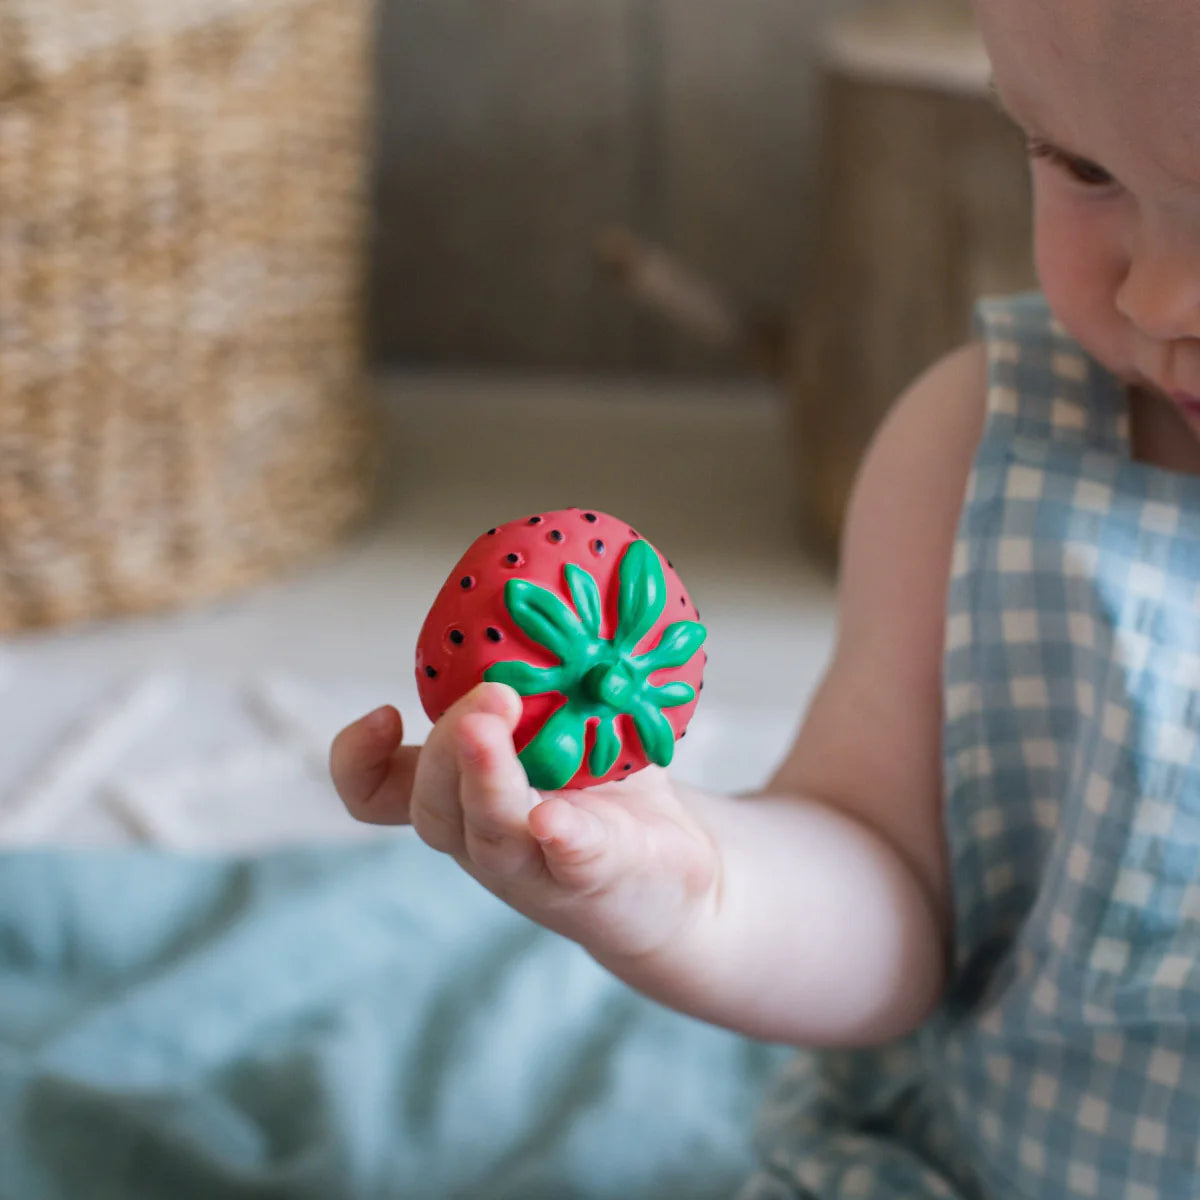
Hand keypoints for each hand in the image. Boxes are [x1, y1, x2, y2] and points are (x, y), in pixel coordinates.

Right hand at [329, 682, 720, 961]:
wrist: (678, 875)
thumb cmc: (605, 792)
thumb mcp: (562, 727)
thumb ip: (533, 674)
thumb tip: (533, 575)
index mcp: (463, 797)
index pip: (381, 792)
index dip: (358, 761)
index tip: (384, 712)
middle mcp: (483, 838)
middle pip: (434, 803)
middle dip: (447, 743)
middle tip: (488, 692)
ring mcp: (534, 870)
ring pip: (488, 834)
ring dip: (485, 780)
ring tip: (491, 727)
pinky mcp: (594, 884)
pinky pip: (571, 863)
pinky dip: (562, 839)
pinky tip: (556, 820)